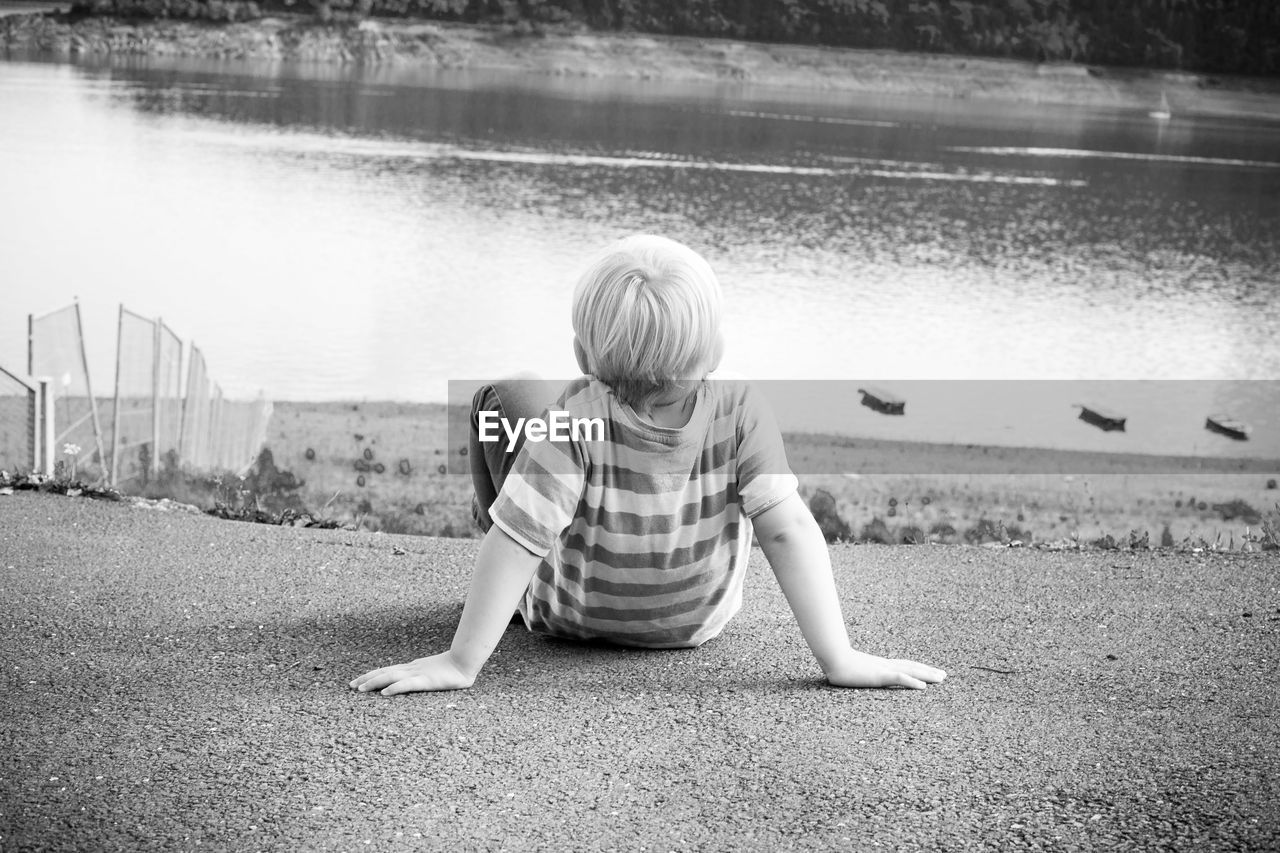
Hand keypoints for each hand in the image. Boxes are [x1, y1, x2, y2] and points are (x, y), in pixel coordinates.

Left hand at [349, 652, 474, 695]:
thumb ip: (423, 677)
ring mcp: (417, 674)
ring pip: (391, 677)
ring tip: (360, 689)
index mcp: (412, 668)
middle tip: (350, 686)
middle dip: (367, 679)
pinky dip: (394, 688)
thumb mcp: (433, 673)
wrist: (466, 661)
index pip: (387, 670)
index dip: (372, 675)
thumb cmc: (453, 669)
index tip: (357, 682)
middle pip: (384, 672)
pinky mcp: (426, 681)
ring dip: (374, 683)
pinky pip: (407, 684)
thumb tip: (415, 681)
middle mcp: (411, 669)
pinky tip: (384, 693)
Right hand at [824, 650, 946, 689]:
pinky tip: (923, 687)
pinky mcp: (879, 675)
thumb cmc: (836, 663)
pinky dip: (912, 681)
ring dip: (927, 675)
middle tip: (943, 675)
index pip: (903, 665)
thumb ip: (857, 670)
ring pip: (910, 671)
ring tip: (941, 679)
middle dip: (928, 671)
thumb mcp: (850, 668)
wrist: (831, 658)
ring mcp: (883, 669)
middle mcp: (885, 665)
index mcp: (879, 664)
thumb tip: (857, 672)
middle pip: (911, 667)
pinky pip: (899, 678)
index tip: (929, 671)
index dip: (917, 668)